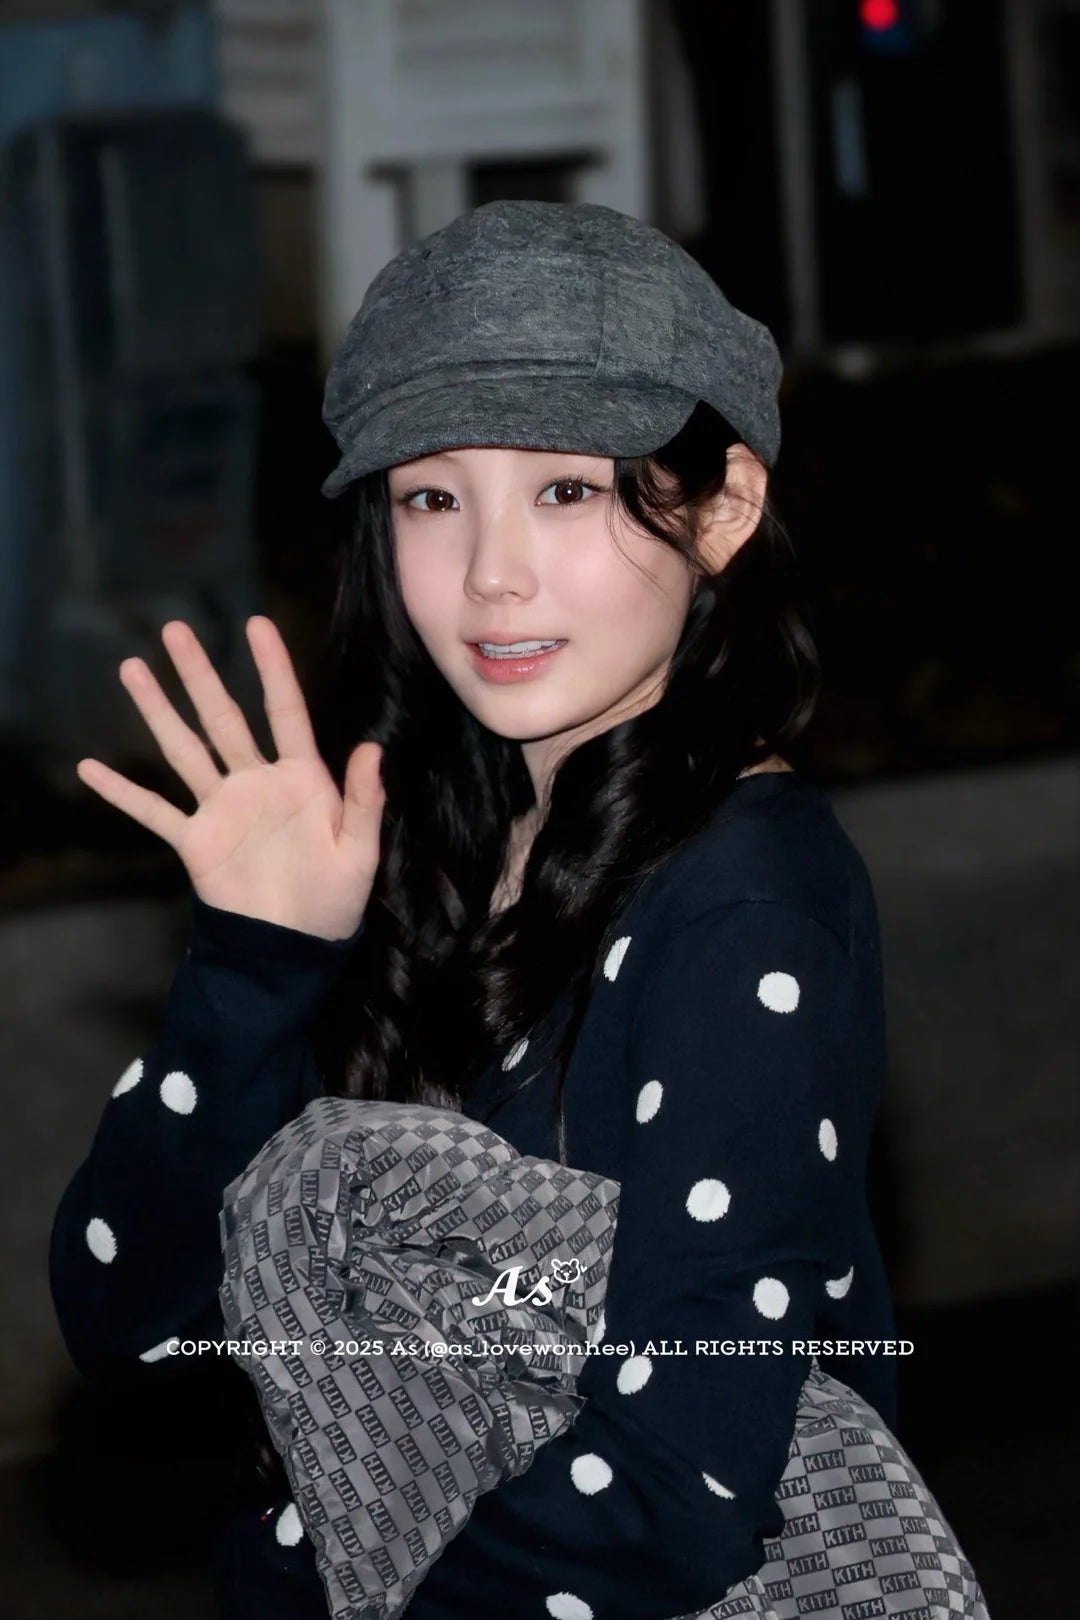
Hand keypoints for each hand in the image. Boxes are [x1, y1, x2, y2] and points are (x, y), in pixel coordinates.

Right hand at [75, 616, 383, 941]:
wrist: (293, 949)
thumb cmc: (334, 901)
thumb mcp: (360, 852)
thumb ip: (364, 801)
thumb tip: (373, 748)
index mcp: (301, 779)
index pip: (285, 711)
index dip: (273, 668)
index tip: (257, 624)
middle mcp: (256, 782)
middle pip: (224, 717)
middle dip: (199, 674)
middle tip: (175, 630)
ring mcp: (222, 808)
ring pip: (184, 749)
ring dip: (157, 711)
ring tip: (132, 669)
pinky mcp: (196, 840)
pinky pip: (154, 811)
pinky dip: (122, 792)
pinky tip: (91, 768)